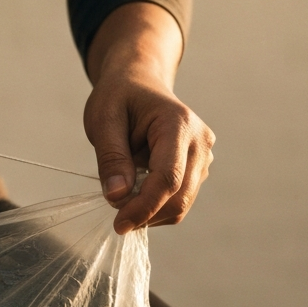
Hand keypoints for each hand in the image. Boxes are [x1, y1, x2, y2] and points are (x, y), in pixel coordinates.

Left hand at [84, 3, 214, 233]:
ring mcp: (203, 156)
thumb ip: (111, 158)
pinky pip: (179, 200)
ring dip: (150, 213)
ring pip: (181, 204)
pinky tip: (135, 194)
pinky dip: (156, 207)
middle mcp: (200, 141)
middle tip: (114, 217)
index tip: (117, 224)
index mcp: (178, 124)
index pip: (168, 178)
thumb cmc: (119, 97)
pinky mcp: (198, 169)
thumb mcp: (103, 120)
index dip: (143, 207)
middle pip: (179, 197)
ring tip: (122, 196)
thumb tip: (117, 196)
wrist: (138, 83)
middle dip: (146, 214)